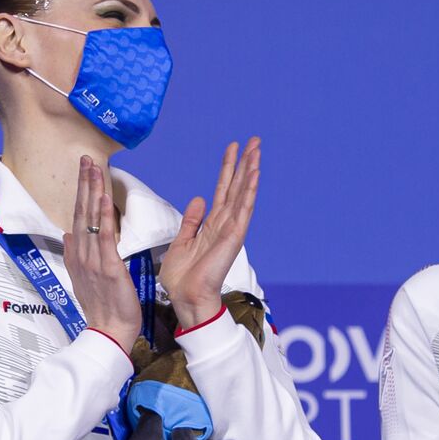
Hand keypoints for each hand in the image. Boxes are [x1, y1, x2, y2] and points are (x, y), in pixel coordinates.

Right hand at [64, 156, 141, 352]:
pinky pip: (105, 237)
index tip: (84, 171)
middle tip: (86, 158)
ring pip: (90, 219)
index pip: (78, 217)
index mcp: (78, 256)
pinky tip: (103, 198)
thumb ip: (77, 256)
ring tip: (93, 168)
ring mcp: (93, 261)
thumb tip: (69, 234)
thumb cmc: (103, 308)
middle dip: (84, 184)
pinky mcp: (108, 268)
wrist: (109, 332)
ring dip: (91, 191)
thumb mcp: (86, 278)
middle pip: (81, 212)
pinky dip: (103, 216)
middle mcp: (81, 255)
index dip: (80, 193)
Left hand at [161, 138, 260, 326]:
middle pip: (237, 187)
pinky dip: (249, 191)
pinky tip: (254, 174)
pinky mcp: (233, 237)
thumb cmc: (183, 278)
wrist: (187, 298)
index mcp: (212, 225)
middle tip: (254, 141)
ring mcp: (231, 230)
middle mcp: (225, 224)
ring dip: (250, 171)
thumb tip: (198, 199)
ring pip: (243, 194)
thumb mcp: (181, 242)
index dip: (228, 168)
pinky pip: (243, 210)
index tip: (233, 148)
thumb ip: (191, 221)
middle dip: (245, 163)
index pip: (222, 190)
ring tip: (257, 150)